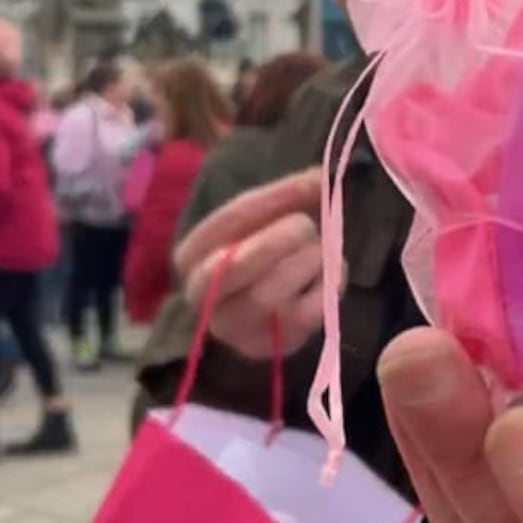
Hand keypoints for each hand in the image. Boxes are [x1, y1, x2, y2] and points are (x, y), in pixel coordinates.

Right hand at [173, 168, 325, 357]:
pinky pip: (300, 316)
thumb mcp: (263, 221)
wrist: (256, 316)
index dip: (277, 198)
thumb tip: (322, 176)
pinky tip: (330, 279)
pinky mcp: (264, 346)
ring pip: (266, 294)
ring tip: (324, 253)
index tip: (315, 182)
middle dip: (281, 240)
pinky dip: (323, 292)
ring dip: (305, 266)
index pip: (230, 218)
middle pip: (238, 264)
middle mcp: (201, 293)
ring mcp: (231, 325)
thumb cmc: (257, 256)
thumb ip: (287, 196)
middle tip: (308, 227)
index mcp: (192, 252)